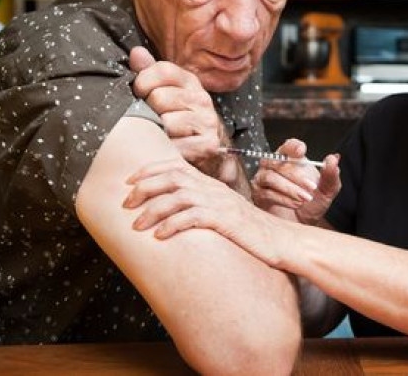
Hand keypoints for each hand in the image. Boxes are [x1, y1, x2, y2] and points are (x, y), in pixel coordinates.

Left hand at [123, 158, 289, 267]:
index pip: (176, 166)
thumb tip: (177, 213)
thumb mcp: (224, 213)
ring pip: (178, 197)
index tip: (129, 182)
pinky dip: (172, 225)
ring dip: (153, 210)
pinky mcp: (225, 219)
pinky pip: (192, 217)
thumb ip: (203, 207)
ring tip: (137, 226)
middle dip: (144, 188)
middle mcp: (214, 189)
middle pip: (172, 177)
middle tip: (126, 204)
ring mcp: (220, 203)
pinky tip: (160, 236)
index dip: (149, 170)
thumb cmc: (251, 232)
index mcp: (212, 185)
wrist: (280, 240)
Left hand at [129, 46, 228, 176]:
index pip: (163, 70)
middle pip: (160, 97)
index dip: (144, 81)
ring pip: (166, 122)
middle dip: (149, 111)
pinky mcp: (208, 144)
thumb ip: (150, 73)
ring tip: (160, 135)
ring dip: (157, 132)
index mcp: (190, 83)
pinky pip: (175, 145)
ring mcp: (207, 122)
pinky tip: (168, 148)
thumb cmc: (180, 121)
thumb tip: (136, 53)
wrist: (208, 154)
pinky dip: (165, 149)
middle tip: (152, 120)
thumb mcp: (168, 93)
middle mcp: (202, 100)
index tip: (140, 94)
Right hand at [252, 138, 340, 224]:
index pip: (289, 146)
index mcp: (292, 159)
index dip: (293, 146)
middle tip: (312, 187)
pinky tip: (295, 204)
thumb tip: (333, 159)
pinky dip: (283, 199)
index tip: (301, 152)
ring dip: (290, 188)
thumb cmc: (313, 203)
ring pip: (271, 177)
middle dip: (296, 175)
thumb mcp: (327, 190)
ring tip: (304, 198)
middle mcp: (274, 166)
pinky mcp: (259, 195)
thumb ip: (331, 174)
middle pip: (279, 162)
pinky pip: (267, 193)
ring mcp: (264, 179)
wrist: (304, 223)